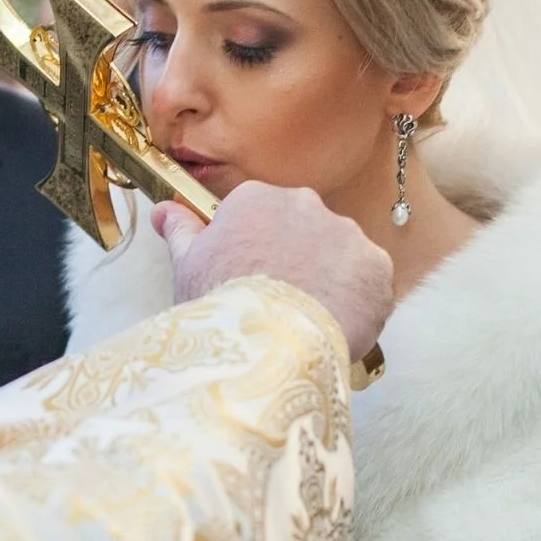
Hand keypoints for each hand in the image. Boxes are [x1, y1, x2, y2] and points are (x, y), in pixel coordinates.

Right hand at [154, 183, 392, 360]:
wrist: (269, 341)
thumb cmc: (220, 303)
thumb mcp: (188, 265)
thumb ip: (181, 230)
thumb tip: (164, 210)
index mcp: (257, 198)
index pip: (258, 217)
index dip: (253, 253)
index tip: (248, 281)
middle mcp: (305, 204)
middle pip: (301, 232)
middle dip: (295, 262)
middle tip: (278, 305)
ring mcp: (345, 233)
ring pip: (337, 256)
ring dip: (327, 281)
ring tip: (306, 321)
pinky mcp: (376, 266)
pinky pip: (368, 282)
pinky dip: (356, 302)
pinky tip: (334, 326)